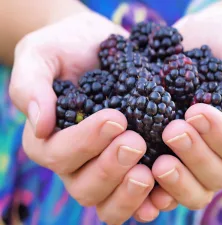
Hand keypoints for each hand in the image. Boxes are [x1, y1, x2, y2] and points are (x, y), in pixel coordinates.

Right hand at [9, 12, 158, 223]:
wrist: (100, 44)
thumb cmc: (67, 47)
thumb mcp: (42, 54)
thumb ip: (31, 85)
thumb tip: (40, 125)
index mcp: (50, 140)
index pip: (58, 154)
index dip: (85, 142)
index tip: (116, 117)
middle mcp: (77, 162)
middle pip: (85, 187)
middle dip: (110, 168)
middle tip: (135, 142)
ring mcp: (106, 167)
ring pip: (108, 202)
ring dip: (129, 193)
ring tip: (150, 171)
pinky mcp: (132, 166)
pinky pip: (137, 199)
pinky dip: (150, 200)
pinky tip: (165, 191)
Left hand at [149, 7, 221, 210]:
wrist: (205, 38)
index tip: (196, 111)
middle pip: (218, 175)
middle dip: (195, 156)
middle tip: (172, 130)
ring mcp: (198, 157)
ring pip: (196, 189)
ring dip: (177, 180)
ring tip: (157, 163)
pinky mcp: (172, 154)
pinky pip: (168, 186)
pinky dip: (156, 191)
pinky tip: (142, 179)